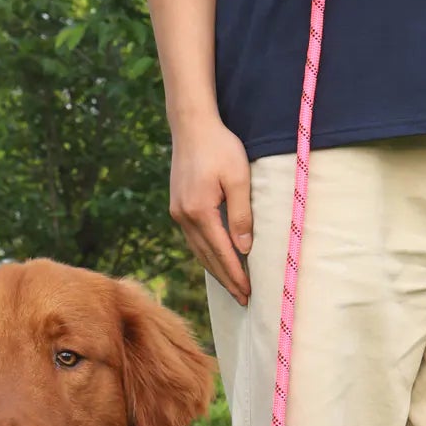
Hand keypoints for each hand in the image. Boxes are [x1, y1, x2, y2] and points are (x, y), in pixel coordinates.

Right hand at [169, 114, 252, 304]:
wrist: (191, 126)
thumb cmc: (220, 147)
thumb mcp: (239, 178)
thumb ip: (241, 214)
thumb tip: (244, 248)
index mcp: (199, 212)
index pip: (222, 253)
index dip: (236, 275)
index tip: (248, 293)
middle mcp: (184, 216)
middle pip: (207, 258)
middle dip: (226, 280)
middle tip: (243, 299)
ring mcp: (178, 212)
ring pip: (198, 251)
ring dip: (215, 270)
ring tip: (231, 286)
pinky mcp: (177, 206)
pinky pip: (193, 239)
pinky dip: (206, 254)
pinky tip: (215, 259)